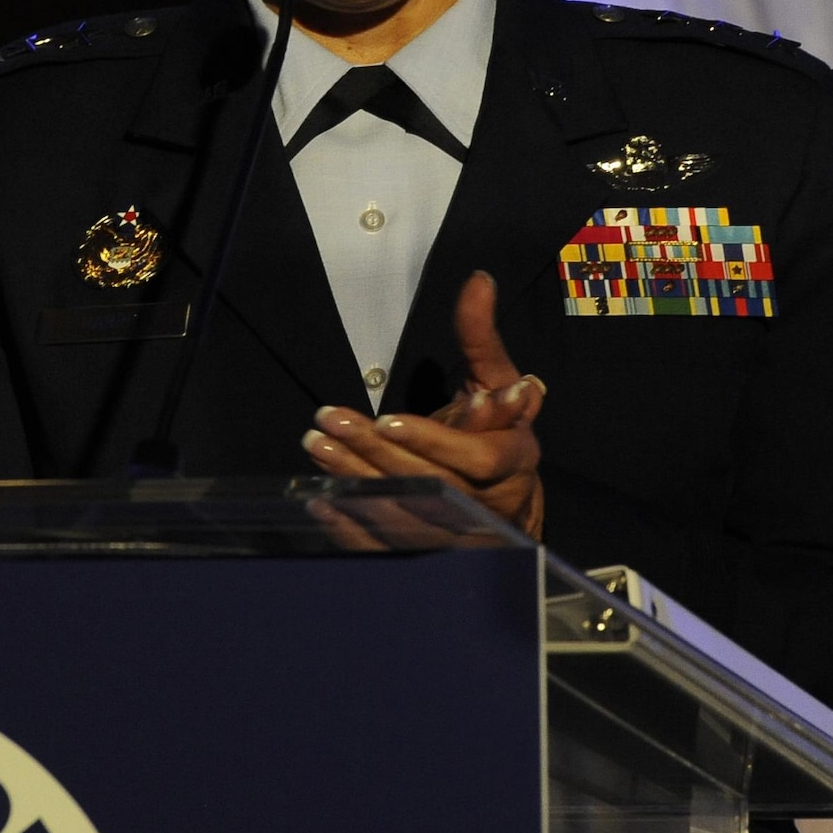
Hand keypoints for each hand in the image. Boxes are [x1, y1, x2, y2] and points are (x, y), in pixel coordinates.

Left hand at [302, 271, 545, 537]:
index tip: (386, 419)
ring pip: (405, 512)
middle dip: (374, 452)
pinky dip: (353, 525)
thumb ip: (481, 336)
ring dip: (355, 480)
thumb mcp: (497, 378)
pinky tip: (322, 498)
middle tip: (329, 422)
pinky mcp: (432, 551)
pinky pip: (389, 545)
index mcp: (515, 460)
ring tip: (317, 445)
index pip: (477, 457)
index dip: (433, 440)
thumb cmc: (500, 429)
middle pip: (431, 483)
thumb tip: (478, 281)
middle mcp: (491, 503)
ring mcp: (460, 535)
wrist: (506, 495)